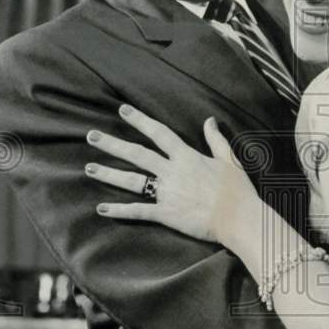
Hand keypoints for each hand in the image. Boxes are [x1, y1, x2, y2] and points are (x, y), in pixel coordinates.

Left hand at [85, 106, 261, 245]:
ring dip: (109, 173)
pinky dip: (119, 210)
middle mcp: (172, 171)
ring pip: (131, 180)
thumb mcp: (229, 159)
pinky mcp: (165, 214)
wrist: (239, 218)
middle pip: (136, 154)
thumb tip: (209, 120)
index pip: (159, 133)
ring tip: (89, 167)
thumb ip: (216, 139)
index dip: (140, 120)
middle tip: (91, 136)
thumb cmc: (237, 190)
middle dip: (112, 143)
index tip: (123, 110)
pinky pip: (137, 211)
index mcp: (187, 156)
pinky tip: (102, 208)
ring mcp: (166, 193)